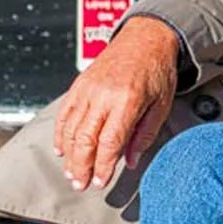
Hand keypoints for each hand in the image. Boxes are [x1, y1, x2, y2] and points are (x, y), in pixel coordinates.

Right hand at [54, 15, 180, 190]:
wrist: (146, 38)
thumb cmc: (157, 72)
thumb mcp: (161, 105)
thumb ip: (145, 135)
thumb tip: (130, 162)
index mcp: (128, 100)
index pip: (109, 141)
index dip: (102, 166)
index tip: (100, 183)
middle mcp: (104, 94)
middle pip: (85, 138)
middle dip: (81, 166)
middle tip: (81, 185)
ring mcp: (89, 88)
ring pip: (71, 128)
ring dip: (69, 155)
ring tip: (72, 173)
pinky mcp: (80, 84)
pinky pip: (65, 113)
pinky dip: (60, 133)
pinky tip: (61, 149)